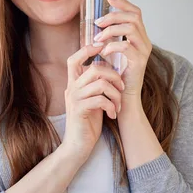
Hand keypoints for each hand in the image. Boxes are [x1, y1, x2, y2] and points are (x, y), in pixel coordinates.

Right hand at [62, 43, 124, 160]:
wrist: (78, 145)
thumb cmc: (87, 122)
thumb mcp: (92, 99)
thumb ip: (96, 85)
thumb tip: (110, 70)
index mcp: (73, 84)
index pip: (73, 59)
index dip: (86, 50)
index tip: (102, 47)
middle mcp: (71, 88)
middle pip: (94, 69)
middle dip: (113, 76)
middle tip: (121, 87)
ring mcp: (74, 99)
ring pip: (101, 84)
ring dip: (115, 94)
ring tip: (118, 105)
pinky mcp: (79, 110)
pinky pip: (100, 99)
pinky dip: (111, 106)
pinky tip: (112, 114)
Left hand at [93, 0, 152, 97]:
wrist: (124, 96)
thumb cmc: (116, 75)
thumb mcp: (112, 52)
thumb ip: (108, 38)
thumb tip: (93, 24)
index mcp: (139, 37)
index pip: (135, 12)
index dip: (123, 3)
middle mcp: (144, 41)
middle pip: (134, 17)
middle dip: (114, 15)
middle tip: (98, 22)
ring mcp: (144, 51)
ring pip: (131, 28)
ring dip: (111, 30)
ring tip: (98, 37)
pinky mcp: (139, 62)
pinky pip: (126, 46)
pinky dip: (112, 46)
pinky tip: (103, 51)